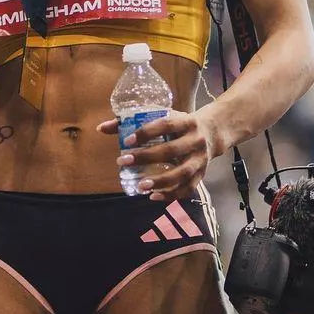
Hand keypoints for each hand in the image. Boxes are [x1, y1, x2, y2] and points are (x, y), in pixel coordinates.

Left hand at [97, 108, 218, 201]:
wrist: (212, 132)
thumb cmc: (179, 125)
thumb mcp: (163, 117)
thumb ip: (132, 122)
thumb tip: (101, 128)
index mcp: (186, 122)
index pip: (166, 125)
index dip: (146, 132)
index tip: (126, 141)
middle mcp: (196, 140)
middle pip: (172, 150)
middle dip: (146, 157)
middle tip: (123, 162)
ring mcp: (200, 159)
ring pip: (183, 173)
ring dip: (161, 181)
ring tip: (140, 186)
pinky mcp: (202, 174)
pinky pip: (188, 188)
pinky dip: (172, 195)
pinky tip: (153, 197)